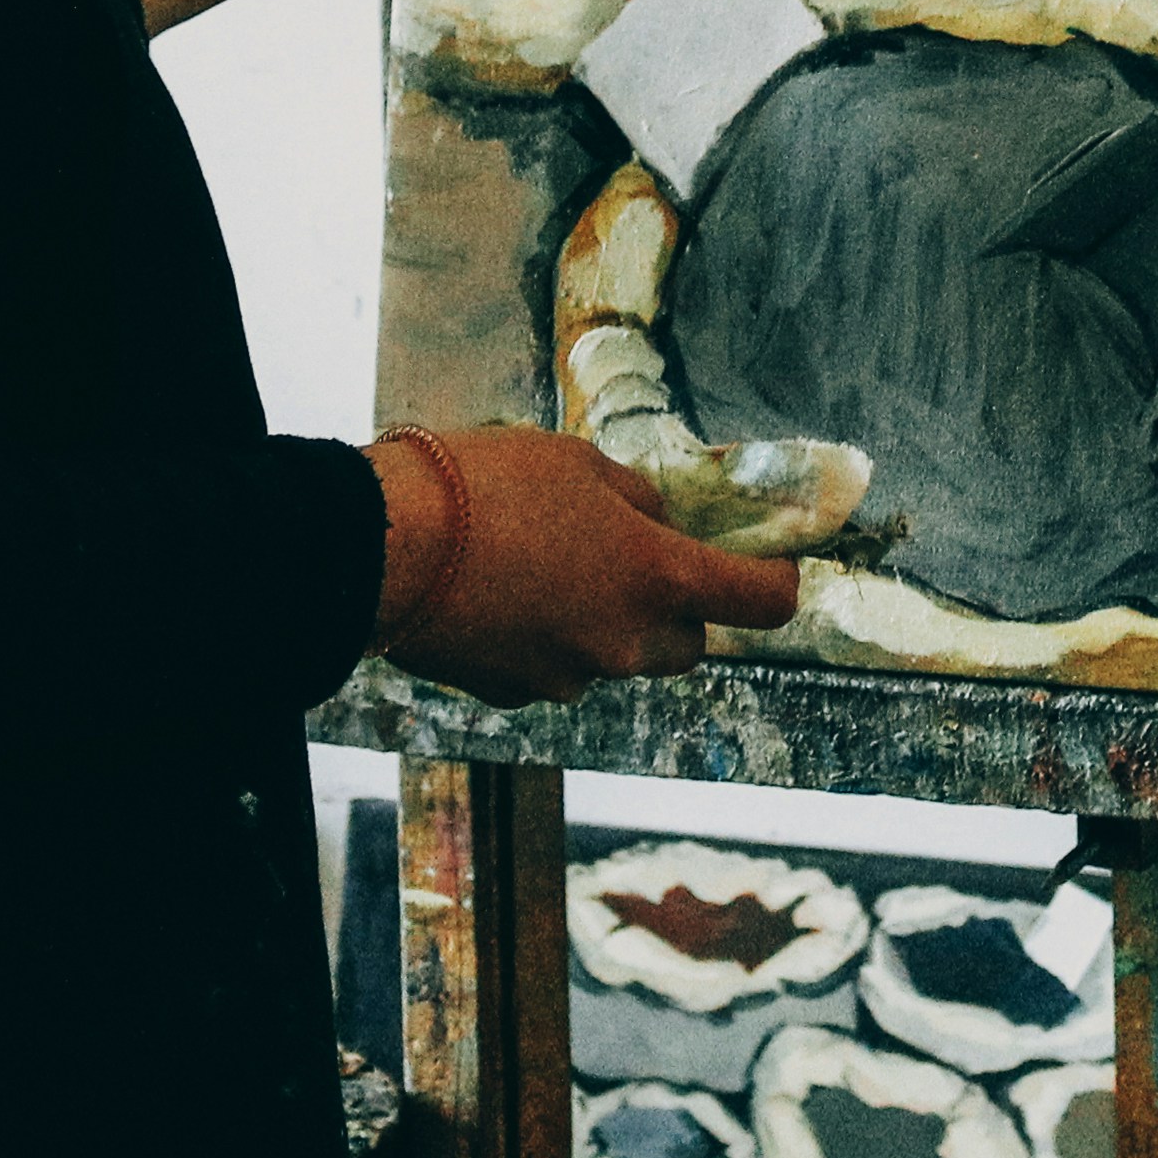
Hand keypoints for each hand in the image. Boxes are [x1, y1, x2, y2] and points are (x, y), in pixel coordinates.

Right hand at [371, 427, 807, 704]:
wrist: (380, 547)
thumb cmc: (485, 485)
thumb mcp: (578, 463)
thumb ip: (635, 502)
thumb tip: (657, 526)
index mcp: (658, 577)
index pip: (761, 602)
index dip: (777, 584)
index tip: (774, 568)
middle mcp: (625, 642)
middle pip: (689, 643)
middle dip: (677, 608)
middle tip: (636, 559)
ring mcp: (569, 676)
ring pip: (619, 657)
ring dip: (609, 623)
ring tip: (552, 567)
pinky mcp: (514, 694)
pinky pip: (556, 669)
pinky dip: (549, 641)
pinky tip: (505, 597)